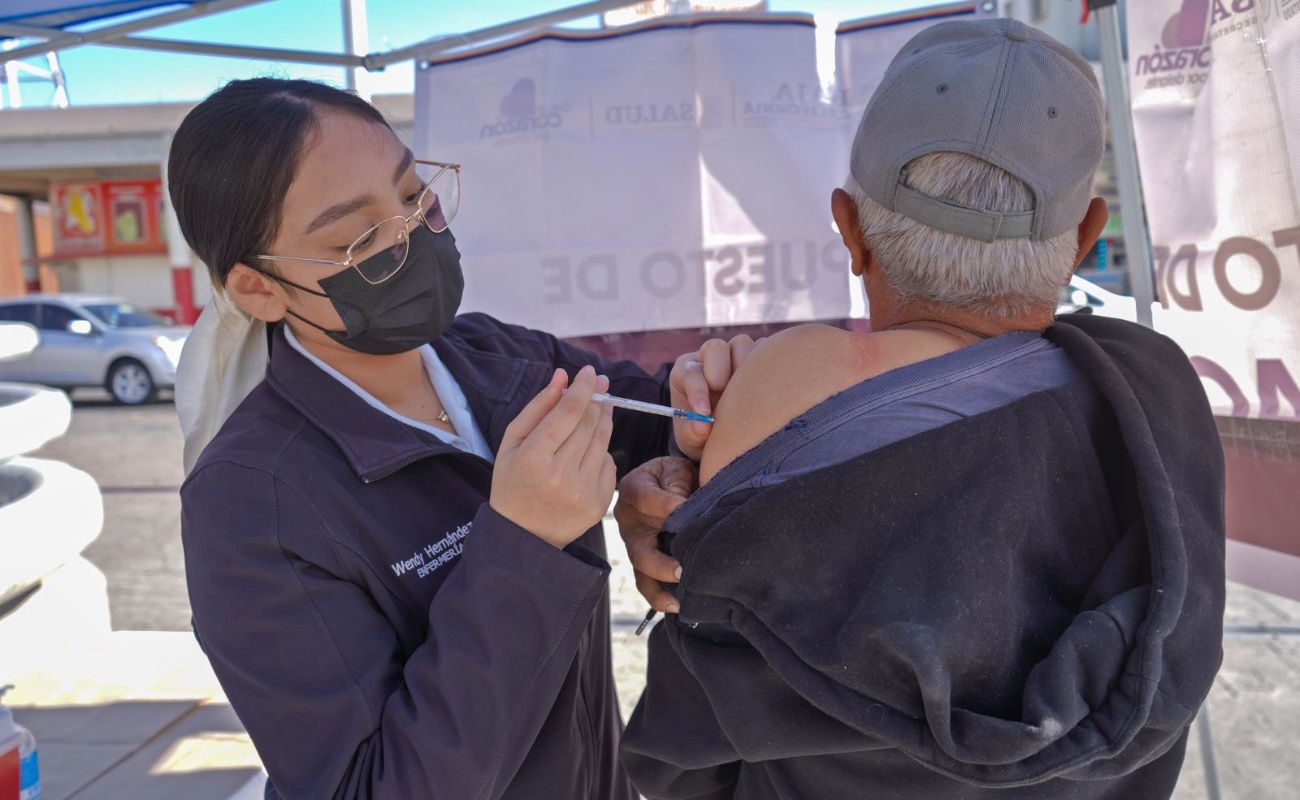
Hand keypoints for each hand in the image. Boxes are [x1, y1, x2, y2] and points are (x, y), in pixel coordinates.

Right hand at [491, 366, 616, 547]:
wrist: (523, 534)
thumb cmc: (513, 481)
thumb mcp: (512, 442)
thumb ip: (538, 407)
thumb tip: (563, 377)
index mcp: (534, 458)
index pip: (568, 412)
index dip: (582, 388)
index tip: (588, 372)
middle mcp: (562, 475)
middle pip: (589, 423)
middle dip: (597, 398)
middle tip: (599, 383)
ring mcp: (584, 491)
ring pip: (603, 440)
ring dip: (603, 418)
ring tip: (598, 407)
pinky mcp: (599, 503)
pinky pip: (609, 463)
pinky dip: (601, 450)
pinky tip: (587, 450)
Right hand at [614, 456, 698, 612]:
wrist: (670, 482)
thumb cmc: (674, 474)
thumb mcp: (675, 468)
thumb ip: (677, 480)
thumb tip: (681, 505)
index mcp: (632, 489)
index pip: (645, 498)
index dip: (665, 505)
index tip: (684, 509)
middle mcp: (628, 520)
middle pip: (639, 547)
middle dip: (661, 562)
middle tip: (683, 569)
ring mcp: (634, 542)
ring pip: (641, 570)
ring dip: (660, 586)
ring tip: (679, 600)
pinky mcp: (643, 559)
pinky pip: (646, 582)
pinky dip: (659, 596)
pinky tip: (677, 606)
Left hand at [669, 335, 758, 460]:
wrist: (725, 437)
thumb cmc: (703, 434)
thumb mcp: (693, 440)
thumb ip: (693, 434)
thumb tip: (703, 427)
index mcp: (685, 374)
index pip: (690, 373)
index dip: (698, 392)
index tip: (705, 414)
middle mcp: (707, 359)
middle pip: (715, 348)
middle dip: (722, 374)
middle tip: (728, 399)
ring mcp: (732, 355)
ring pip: (741, 343)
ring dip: (746, 367)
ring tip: (748, 394)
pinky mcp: (755, 356)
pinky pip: (763, 348)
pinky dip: (766, 365)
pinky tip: (766, 389)